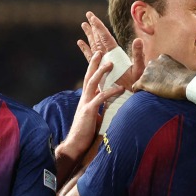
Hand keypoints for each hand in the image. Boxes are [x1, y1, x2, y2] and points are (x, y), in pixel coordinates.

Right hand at [56, 44, 126, 169]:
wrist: (75, 145)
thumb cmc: (85, 132)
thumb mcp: (93, 117)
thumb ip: (99, 108)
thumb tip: (108, 106)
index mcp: (86, 98)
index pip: (90, 79)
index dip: (93, 68)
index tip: (99, 57)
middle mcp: (84, 98)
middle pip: (89, 76)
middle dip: (94, 63)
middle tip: (101, 51)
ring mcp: (85, 104)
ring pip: (92, 83)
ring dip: (101, 72)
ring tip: (110, 63)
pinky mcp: (88, 112)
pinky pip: (100, 98)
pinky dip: (110, 92)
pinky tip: (120, 88)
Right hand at [78, 11, 145, 90]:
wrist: (133, 92)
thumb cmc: (137, 80)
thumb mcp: (139, 66)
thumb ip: (138, 53)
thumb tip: (138, 40)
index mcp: (116, 53)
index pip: (105, 37)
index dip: (99, 26)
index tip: (92, 17)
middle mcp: (109, 54)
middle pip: (99, 37)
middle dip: (94, 26)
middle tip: (88, 14)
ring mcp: (105, 60)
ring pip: (94, 44)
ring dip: (89, 35)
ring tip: (83, 24)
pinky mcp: (101, 67)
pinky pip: (91, 56)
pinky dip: (85, 49)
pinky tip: (80, 42)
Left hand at [133, 54, 195, 99]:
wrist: (185, 83)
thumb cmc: (187, 78)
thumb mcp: (181, 68)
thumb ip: (174, 70)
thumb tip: (178, 77)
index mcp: (162, 58)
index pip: (156, 66)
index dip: (158, 75)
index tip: (163, 81)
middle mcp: (153, 62)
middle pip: (148, 72)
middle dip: (152, 79)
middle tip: (159, 89)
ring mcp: (147, 72)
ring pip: (143, 80)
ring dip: (147, 86)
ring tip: (153, 94)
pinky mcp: (144, 81)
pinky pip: (136, 87)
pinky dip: (138, 91)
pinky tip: (141, 96)